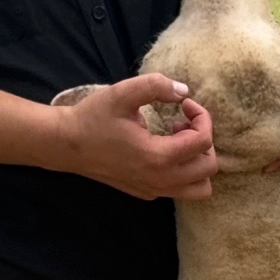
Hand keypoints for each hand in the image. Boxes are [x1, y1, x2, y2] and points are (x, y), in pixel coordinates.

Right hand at [55, 75, 217, 199]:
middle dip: (204, 140)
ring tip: (177, 140)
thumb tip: (183, 91)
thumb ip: (157, 86)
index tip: (184, 103)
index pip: (204, 141)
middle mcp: (161, 180)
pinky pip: (180, 190)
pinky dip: (183, 171)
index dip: (202, 116)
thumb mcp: (124, 92)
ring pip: (200, 188)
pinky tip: (162, 150)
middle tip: (183, 122)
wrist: (70, 146)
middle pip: (209, 168)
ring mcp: (155, 191)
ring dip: (197, 161)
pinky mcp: (148, 194)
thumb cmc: (95, 118)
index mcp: (158, 157)